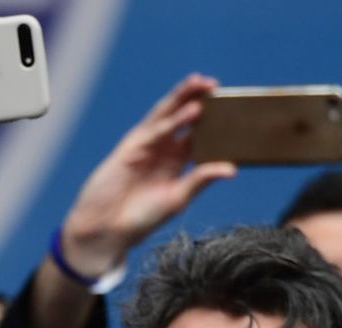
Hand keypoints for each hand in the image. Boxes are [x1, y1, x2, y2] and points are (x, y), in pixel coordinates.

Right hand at [57, 74, 235, 277]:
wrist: (108, 229)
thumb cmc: (141, 218)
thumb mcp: (178, 198)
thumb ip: (201, 180)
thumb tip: (232, 169)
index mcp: (175, 160)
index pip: (197, 132)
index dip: (212, 118)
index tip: (233, 106)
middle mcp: (161, 148)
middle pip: (180, 116)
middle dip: (197, 98)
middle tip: (216, 85)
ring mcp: (145, 145)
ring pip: (166, 114)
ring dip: (183, 97)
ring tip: (201, 83)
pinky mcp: (130, 148)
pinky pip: (154, 130)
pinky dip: (172, 120)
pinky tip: (191, 110)